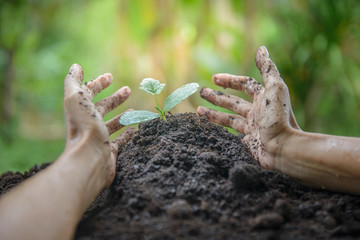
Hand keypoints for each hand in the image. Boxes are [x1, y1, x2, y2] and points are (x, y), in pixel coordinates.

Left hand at [64, 64, 133, 186]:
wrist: (90, 159)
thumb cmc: (84, 127)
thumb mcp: (75, 98)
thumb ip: (74, 82)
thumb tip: (75, 66)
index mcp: (81, 110)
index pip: (88, 93)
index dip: (98, 83)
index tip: (110, 77)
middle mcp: (89, 124)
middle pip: (102, 108)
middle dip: (114, 98)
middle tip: (128, 90)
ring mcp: (99, 138)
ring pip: (112, 124)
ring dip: (122, 116)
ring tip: (133, 111)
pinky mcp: (110, 151)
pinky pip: (120, 141)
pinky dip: (127, 134)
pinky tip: (133, 129)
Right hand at [197, 46, 299, 168]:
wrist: (283, 148)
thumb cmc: (279, 117)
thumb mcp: (274, 87)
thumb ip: (267, 68)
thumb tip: (261, 48)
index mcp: (264, 98)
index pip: (245, 85)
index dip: (230, 80)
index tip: (213, 78)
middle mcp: (258, 112)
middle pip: (233, 102)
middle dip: (217, 96)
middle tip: (201, 91)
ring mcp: (253, 128)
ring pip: (229, 118)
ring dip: (213, 113)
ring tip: (198, 110)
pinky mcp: (249, 142)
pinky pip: (231, 134)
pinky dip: (220, 130)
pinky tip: (209, 128)